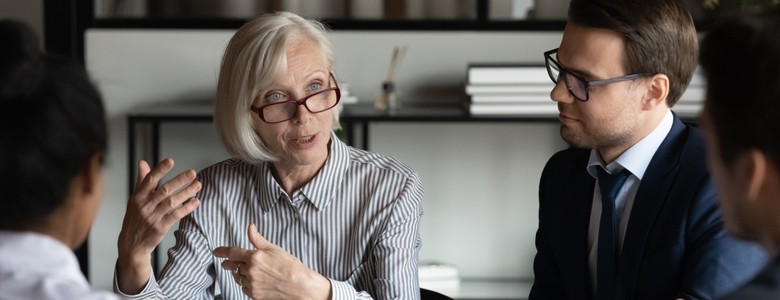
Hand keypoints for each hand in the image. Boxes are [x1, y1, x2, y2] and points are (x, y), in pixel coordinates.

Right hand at [116, 158, 201, 292]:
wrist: (131, 243)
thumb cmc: (135, 217)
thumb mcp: (135, 198)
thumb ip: (141, 180)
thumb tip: (143, 162)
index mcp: (138, 196)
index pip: (149, 180)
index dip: (160, 170)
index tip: (171, 161)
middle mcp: (145, 205)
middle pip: (164, 190)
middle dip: (179, 180)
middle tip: (193, 172)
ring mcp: (153, 217)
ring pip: (172, 202)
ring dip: (186, 193)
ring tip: (198, 185)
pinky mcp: (160, 227)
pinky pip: (175, 216)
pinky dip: (186, 208)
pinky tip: (196, 202)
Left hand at [213, 224, 331, 299]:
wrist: (301, 287)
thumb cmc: (292, 267)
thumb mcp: (275, 249)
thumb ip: (259, 240)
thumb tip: (250, 227)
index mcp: (255, 257)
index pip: (232, 252)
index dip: (222, 251)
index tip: (216, 251)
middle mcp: (251, 271)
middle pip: (232, 266)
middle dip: (228, 264)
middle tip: (226, 263)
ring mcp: (252, 284)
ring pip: (238, 278)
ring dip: (238, 274)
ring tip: (244, 271)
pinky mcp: (254, 295)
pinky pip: (244, 288)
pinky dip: (246, 284)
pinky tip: (253, 281)